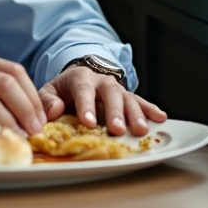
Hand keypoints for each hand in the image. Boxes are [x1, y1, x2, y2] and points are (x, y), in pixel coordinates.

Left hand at [39, 66, 166, 136]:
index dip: (86, 106)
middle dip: (115, 112)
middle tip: (117, 129)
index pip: (83, 91)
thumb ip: (47, 101)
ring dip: (135, 114)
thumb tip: (55, 110)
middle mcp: (101, 81)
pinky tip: (160, 117)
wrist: (79, 78)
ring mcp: (117, 88)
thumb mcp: (49, 92)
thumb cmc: (63, 90)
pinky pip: (140, 102)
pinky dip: (150, 109)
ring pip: (128, 98)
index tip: (87, 123)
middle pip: (110, 94)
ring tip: (140, 130)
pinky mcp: (127, 97)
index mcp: (80, 78)